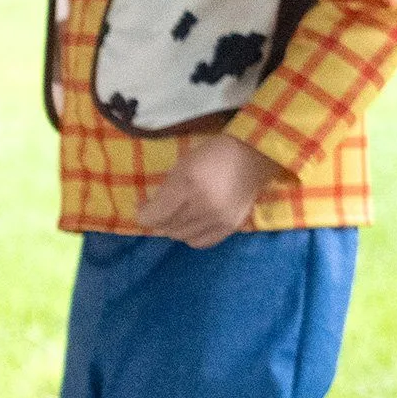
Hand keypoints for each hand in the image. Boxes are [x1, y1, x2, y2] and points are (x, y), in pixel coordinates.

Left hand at [132, 131, 282, 247]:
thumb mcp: (182, 164)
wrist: (253, 156)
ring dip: (175, 227)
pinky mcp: (230, 227)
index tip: (142, 206)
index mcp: (187, 185)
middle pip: (166, 227)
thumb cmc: (213, 155)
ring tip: (178, 214)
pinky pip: (200, 242)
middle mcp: (202, 206)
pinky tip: (192, 223)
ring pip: (181, 237)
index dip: (143, 214)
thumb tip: (149, 209)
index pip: (154, 216)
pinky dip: (191, 236)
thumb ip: (165, 189)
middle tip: (160, 209)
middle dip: (159, 219)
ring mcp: (218, 219)